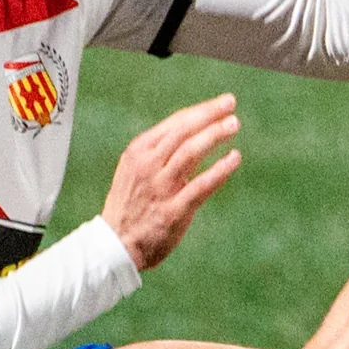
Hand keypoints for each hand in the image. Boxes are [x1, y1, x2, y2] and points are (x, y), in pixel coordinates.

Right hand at [99, 94, 240, 274]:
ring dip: (213, 136)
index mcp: (139, 152)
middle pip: (183, 132)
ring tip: (233, 125)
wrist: (114, 244)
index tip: (222, 104)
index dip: (201, 110)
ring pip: (190, 153)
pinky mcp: (173, 211)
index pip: (175, 124)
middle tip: (231, 105)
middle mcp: (148, 165)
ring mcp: (160, 188)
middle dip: (209, 116)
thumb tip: (197, 132)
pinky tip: (234, 158)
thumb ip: (162, 152)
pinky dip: (220, 170)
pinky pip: (200, 186)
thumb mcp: (137, 169)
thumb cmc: (131, 204)